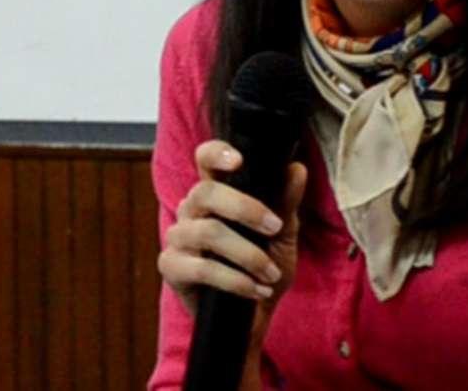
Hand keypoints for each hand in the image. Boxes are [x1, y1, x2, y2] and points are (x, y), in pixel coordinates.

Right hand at [157, 138, 308, 332]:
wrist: (255, 314)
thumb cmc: (266, 265)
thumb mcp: (283, 233)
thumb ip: (286, 202)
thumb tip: (297, 169)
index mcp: (216, 192)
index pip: (205, 160)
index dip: (216, 153)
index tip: (238, 160)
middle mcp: (191, 209)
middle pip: (206, 193)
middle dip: (246, 209)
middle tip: (275, 228)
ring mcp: (177, 238)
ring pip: (208, 232)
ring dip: (248, 254)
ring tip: (271, 273)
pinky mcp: (171, 268)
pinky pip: (201, 268)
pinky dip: (236, 280)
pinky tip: (256, 289)